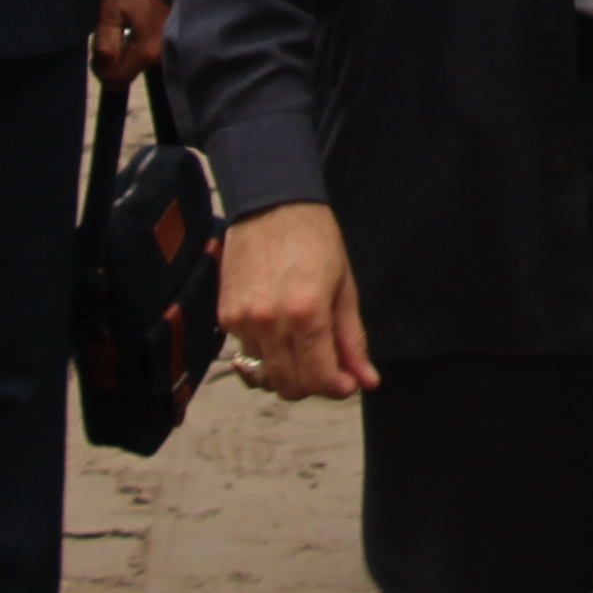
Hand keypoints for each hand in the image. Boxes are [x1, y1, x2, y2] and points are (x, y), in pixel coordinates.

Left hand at [93, 0, 171, 88]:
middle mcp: (159, 56)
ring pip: (135, 65)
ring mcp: (166, 50)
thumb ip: (105, 43)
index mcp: (144, 51)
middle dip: (112, 61)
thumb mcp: (109, 11)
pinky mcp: (169, 41)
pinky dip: (136, 47)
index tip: (98, 49)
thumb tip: (104, 68)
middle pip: (126, 75)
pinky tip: (134, 28)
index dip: (101, 69)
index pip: (116, 81)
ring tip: (122, 28)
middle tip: (108, 34)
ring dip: (124, 53)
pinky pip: (146, 55)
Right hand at [220, 203, 375, 398]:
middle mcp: (270, 322)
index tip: (348, 382)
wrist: (271, 203)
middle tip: (330, 367)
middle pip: (290, 385)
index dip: (337, 388)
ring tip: (305, 347)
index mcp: (307, 313)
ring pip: (266, 374)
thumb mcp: (344, 286)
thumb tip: (367, 380)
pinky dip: (267, 353)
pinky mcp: (225, 316)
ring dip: (289, 371)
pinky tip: (280, 329)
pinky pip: (248, 353)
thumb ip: (352, 339)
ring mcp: (242, 321)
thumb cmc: (315, 239)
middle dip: (314, 385)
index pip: (319, 378)